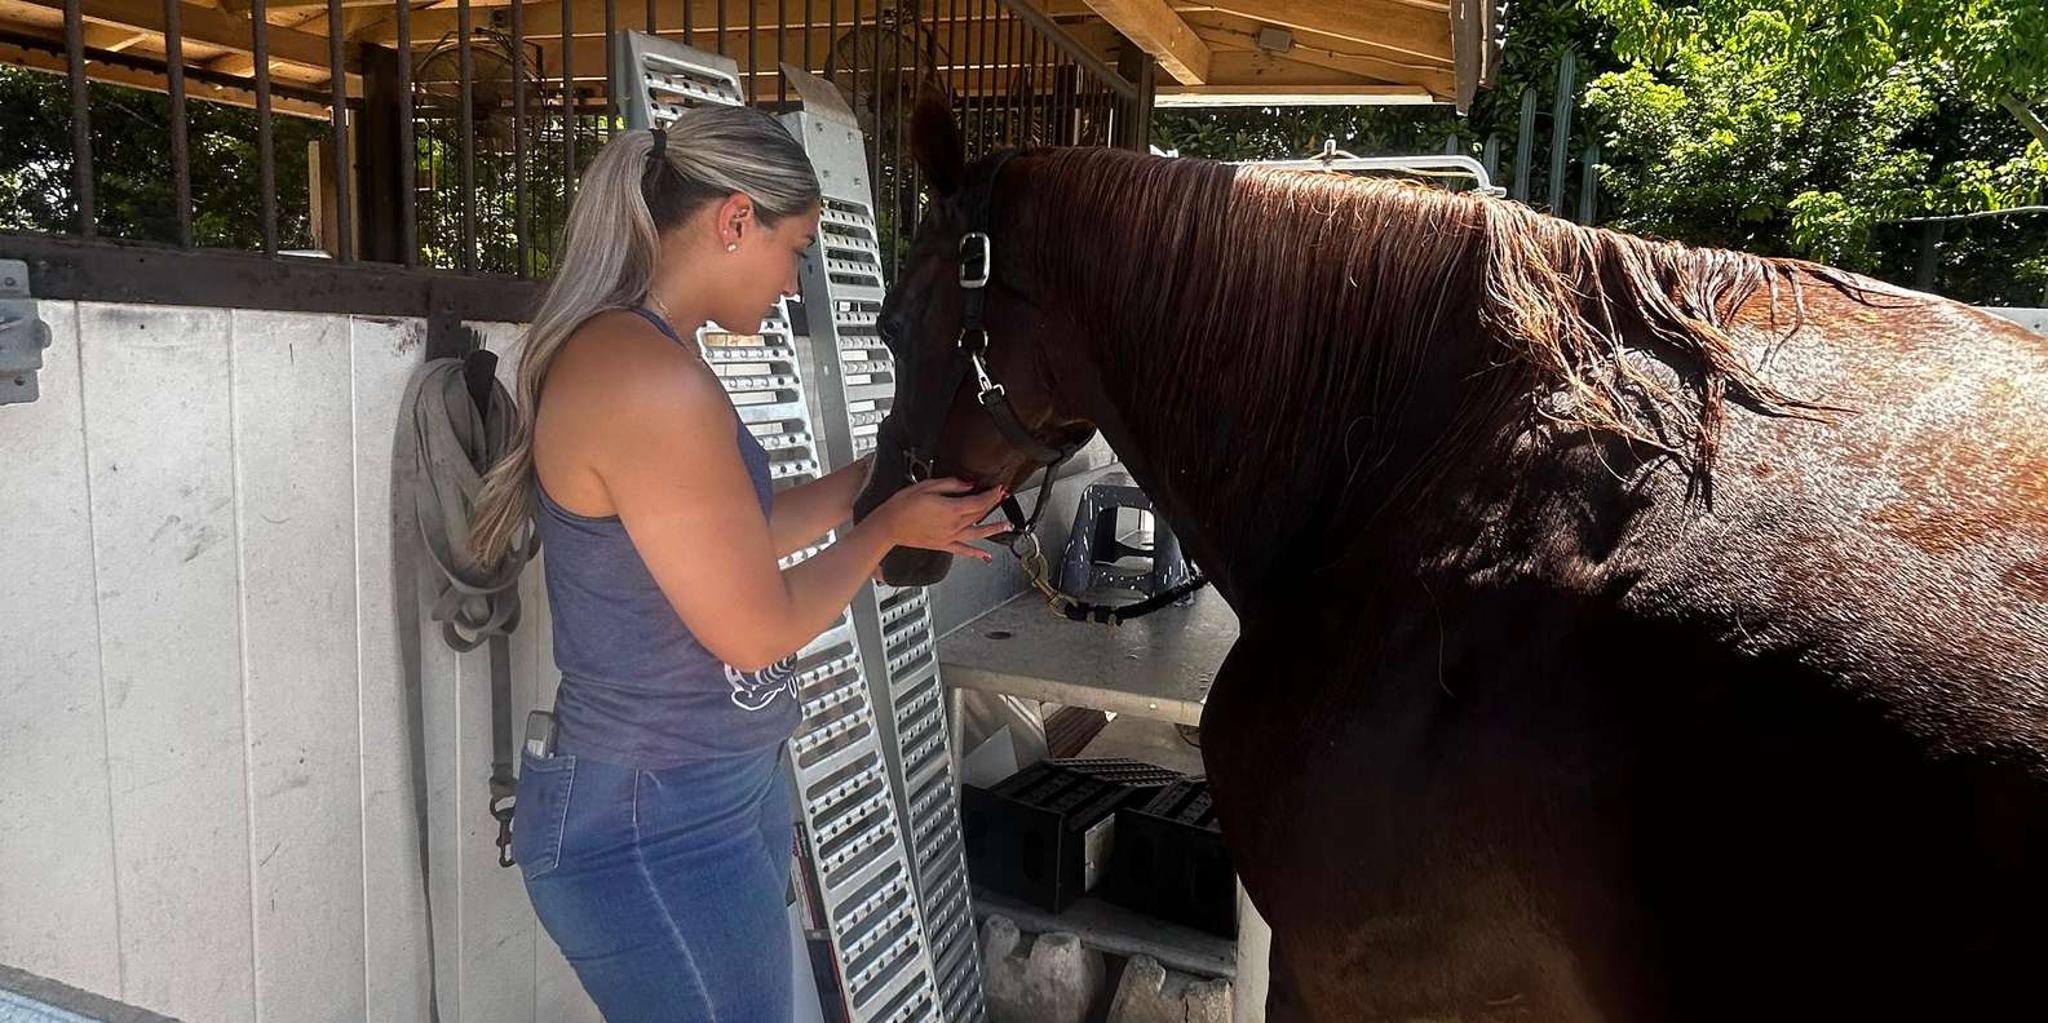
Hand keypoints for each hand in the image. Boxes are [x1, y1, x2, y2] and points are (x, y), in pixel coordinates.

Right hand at [876, 478, 1009, 563]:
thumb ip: (951, 485)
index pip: (979, 502)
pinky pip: (964, 551)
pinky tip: (985, 556)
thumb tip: (968, 484)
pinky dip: (976, 554)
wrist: (889, 525)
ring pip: (977, 533)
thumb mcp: (927, 486)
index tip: (1000, 489)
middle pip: (979, 515)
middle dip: (993, 505)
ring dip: (994, 529)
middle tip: (1002, 497)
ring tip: (1007, 526)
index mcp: (951, 509)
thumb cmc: (903, 505)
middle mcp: (953, 525)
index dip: (992, 495)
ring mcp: (949, 537)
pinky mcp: (943, 545)